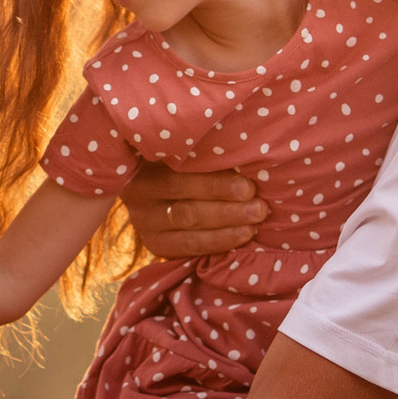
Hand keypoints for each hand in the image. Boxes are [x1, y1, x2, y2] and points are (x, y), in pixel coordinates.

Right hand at [119, 166, 263, 259]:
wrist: (156, 181)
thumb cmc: (179, 155)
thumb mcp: (180, 148)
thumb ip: (203, 154)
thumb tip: (245, 158)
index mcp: (142, 169)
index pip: (179, 181)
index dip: (216, 186)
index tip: (249, 187)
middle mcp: (138, 201)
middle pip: (187, 211)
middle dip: (228, 211)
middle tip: (259, 208)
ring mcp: (145, 227)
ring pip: (189, 234)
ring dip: (226, 231)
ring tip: (254, 225)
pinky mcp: (155, 245)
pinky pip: (188, 250)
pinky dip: (217, 244)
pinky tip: (241, 238)